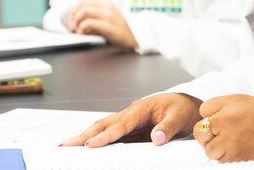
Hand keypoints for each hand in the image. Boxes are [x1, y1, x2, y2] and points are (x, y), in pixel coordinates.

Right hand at [60, 93, 201, 147]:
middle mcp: (131, 114)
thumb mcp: (180, 117)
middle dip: (85, 134)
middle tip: (66, 144)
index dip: (106, 135)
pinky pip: (112, 136)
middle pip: (104, 124)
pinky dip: (99, 141)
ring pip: (104, 129)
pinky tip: (89, 148)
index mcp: (141, 108)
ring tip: (70, 146)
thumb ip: (168, 127)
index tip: (91, 144)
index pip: (120, 124)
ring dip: (87, 137)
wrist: (186, 106)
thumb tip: (157, 138)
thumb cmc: (182, 108)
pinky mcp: (131, 130)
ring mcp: (129, 122)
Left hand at [70, 0, 138, 48]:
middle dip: (73, 15)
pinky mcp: (108, 26)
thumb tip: (76, 18)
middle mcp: (107, 6)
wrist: (134, 39)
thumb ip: (94, 14)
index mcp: (106, 2)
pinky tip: (83, 34)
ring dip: (77, 22)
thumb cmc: (118, 29)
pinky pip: (88, 23)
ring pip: (84, 11)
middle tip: (73, 26)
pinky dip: (82, 28)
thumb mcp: (107, 16)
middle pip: (82, 4)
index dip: (75, 9)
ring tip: (78, 30)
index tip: (73, 19)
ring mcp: (108, 15)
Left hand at [193, 94, 253, 162]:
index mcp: (226, 112)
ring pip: (210, 150)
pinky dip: (226, 156)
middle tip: (219, 131)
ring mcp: (230, 148)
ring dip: (216, 146)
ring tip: (231, 140)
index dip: (210, 114)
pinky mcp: (236, 160)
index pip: (202, 112)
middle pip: (200, 133)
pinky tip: (238, 148)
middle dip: (207, 132)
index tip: (218, 116)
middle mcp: (225, 130)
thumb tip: (204, 114)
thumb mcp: (241, 100)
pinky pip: (222, 160)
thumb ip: (219, 105)